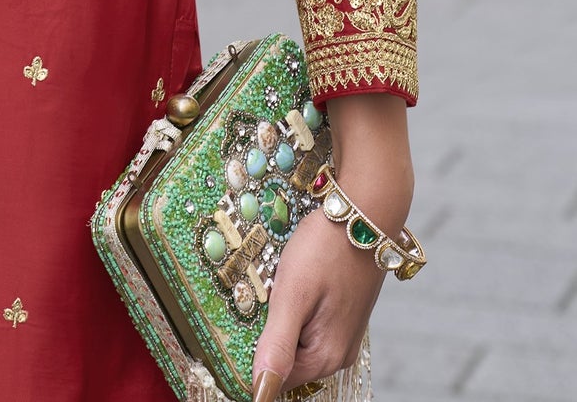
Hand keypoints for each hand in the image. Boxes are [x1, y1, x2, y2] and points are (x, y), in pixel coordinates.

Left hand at [251, 108, 412, 401]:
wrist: (363, 214)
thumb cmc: (326, 249)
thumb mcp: (293, 294)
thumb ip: (278, 344)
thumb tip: (261, 390)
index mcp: (325, 357)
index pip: (277, 381)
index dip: (252, 361)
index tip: (234, 334)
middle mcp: (337, 354)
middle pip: (286, 362)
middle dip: (266, 337)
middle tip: (260, 296)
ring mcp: (341, 335)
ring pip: (295, 341)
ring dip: (278, 321)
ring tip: (276, 285)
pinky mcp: (341, 315)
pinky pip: (307, 325)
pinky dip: (292, 310)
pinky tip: (289, 284)